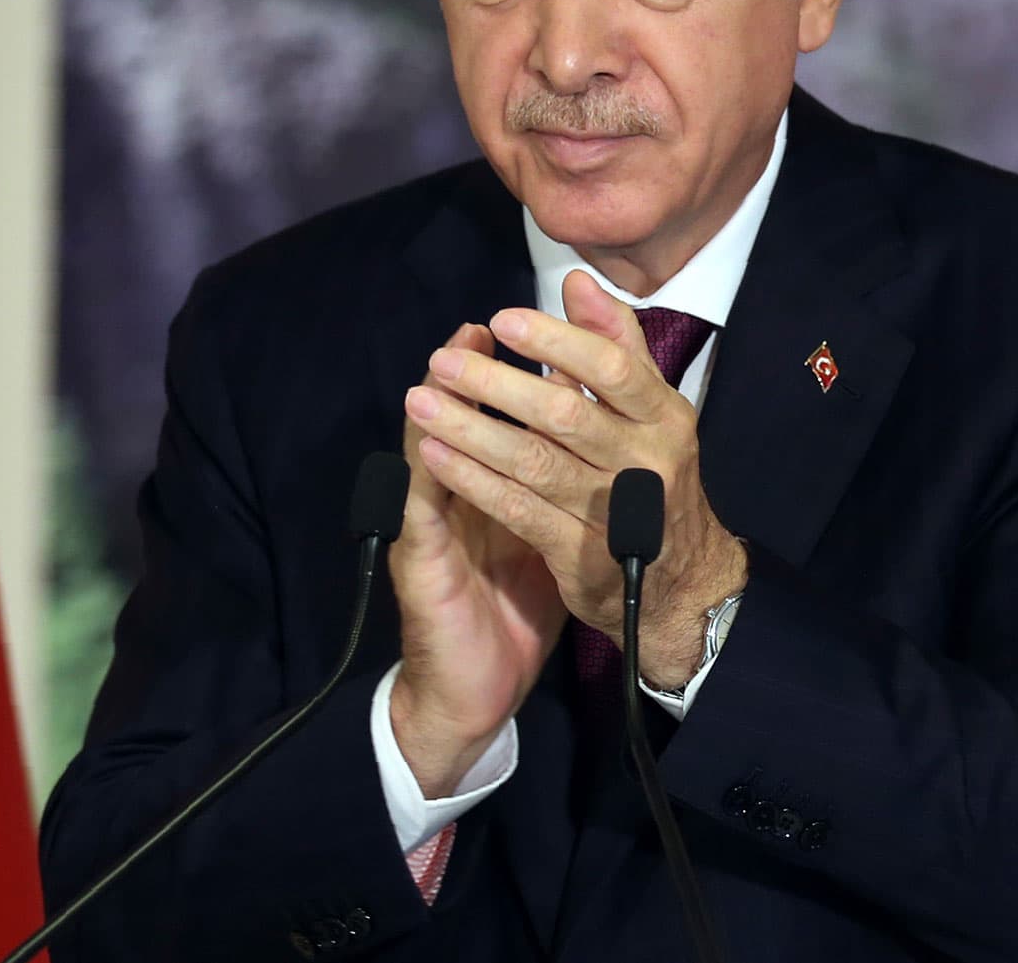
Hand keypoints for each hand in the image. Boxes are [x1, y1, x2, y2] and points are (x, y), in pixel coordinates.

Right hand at [387, 323, 567, 797]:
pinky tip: (433, 444)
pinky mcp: (418, 561)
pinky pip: (422, 508)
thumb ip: (568, 473)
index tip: (537, 329)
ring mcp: (429, 525)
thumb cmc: (514, 604)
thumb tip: (599, 424)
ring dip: (442, 405)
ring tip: (449, 362)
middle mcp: (451, 497)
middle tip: (485, 329)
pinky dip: (430, 471)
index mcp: (488, 484)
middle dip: (475, 372)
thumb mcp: (555, 529)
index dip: (516, 374)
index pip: (497, 417)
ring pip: (428, 451)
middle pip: (456, 419)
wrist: (477, 689)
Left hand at [404, 271, 747, 690]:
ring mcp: (616, 511)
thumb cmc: (654, 477)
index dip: (555, 341)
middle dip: (497, 385)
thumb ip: (617, 345)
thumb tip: (579, 282)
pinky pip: (519, 509)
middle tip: (443, 362)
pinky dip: (474, 480)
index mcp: (664, 417)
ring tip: (422, 402)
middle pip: (565, 414)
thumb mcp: (651, 410)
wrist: (681, 585)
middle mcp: (646, 462)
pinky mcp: (582, 553)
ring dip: (471, 430)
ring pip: (533, 461)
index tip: (500, 320)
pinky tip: (436, 456)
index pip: (612, 367)